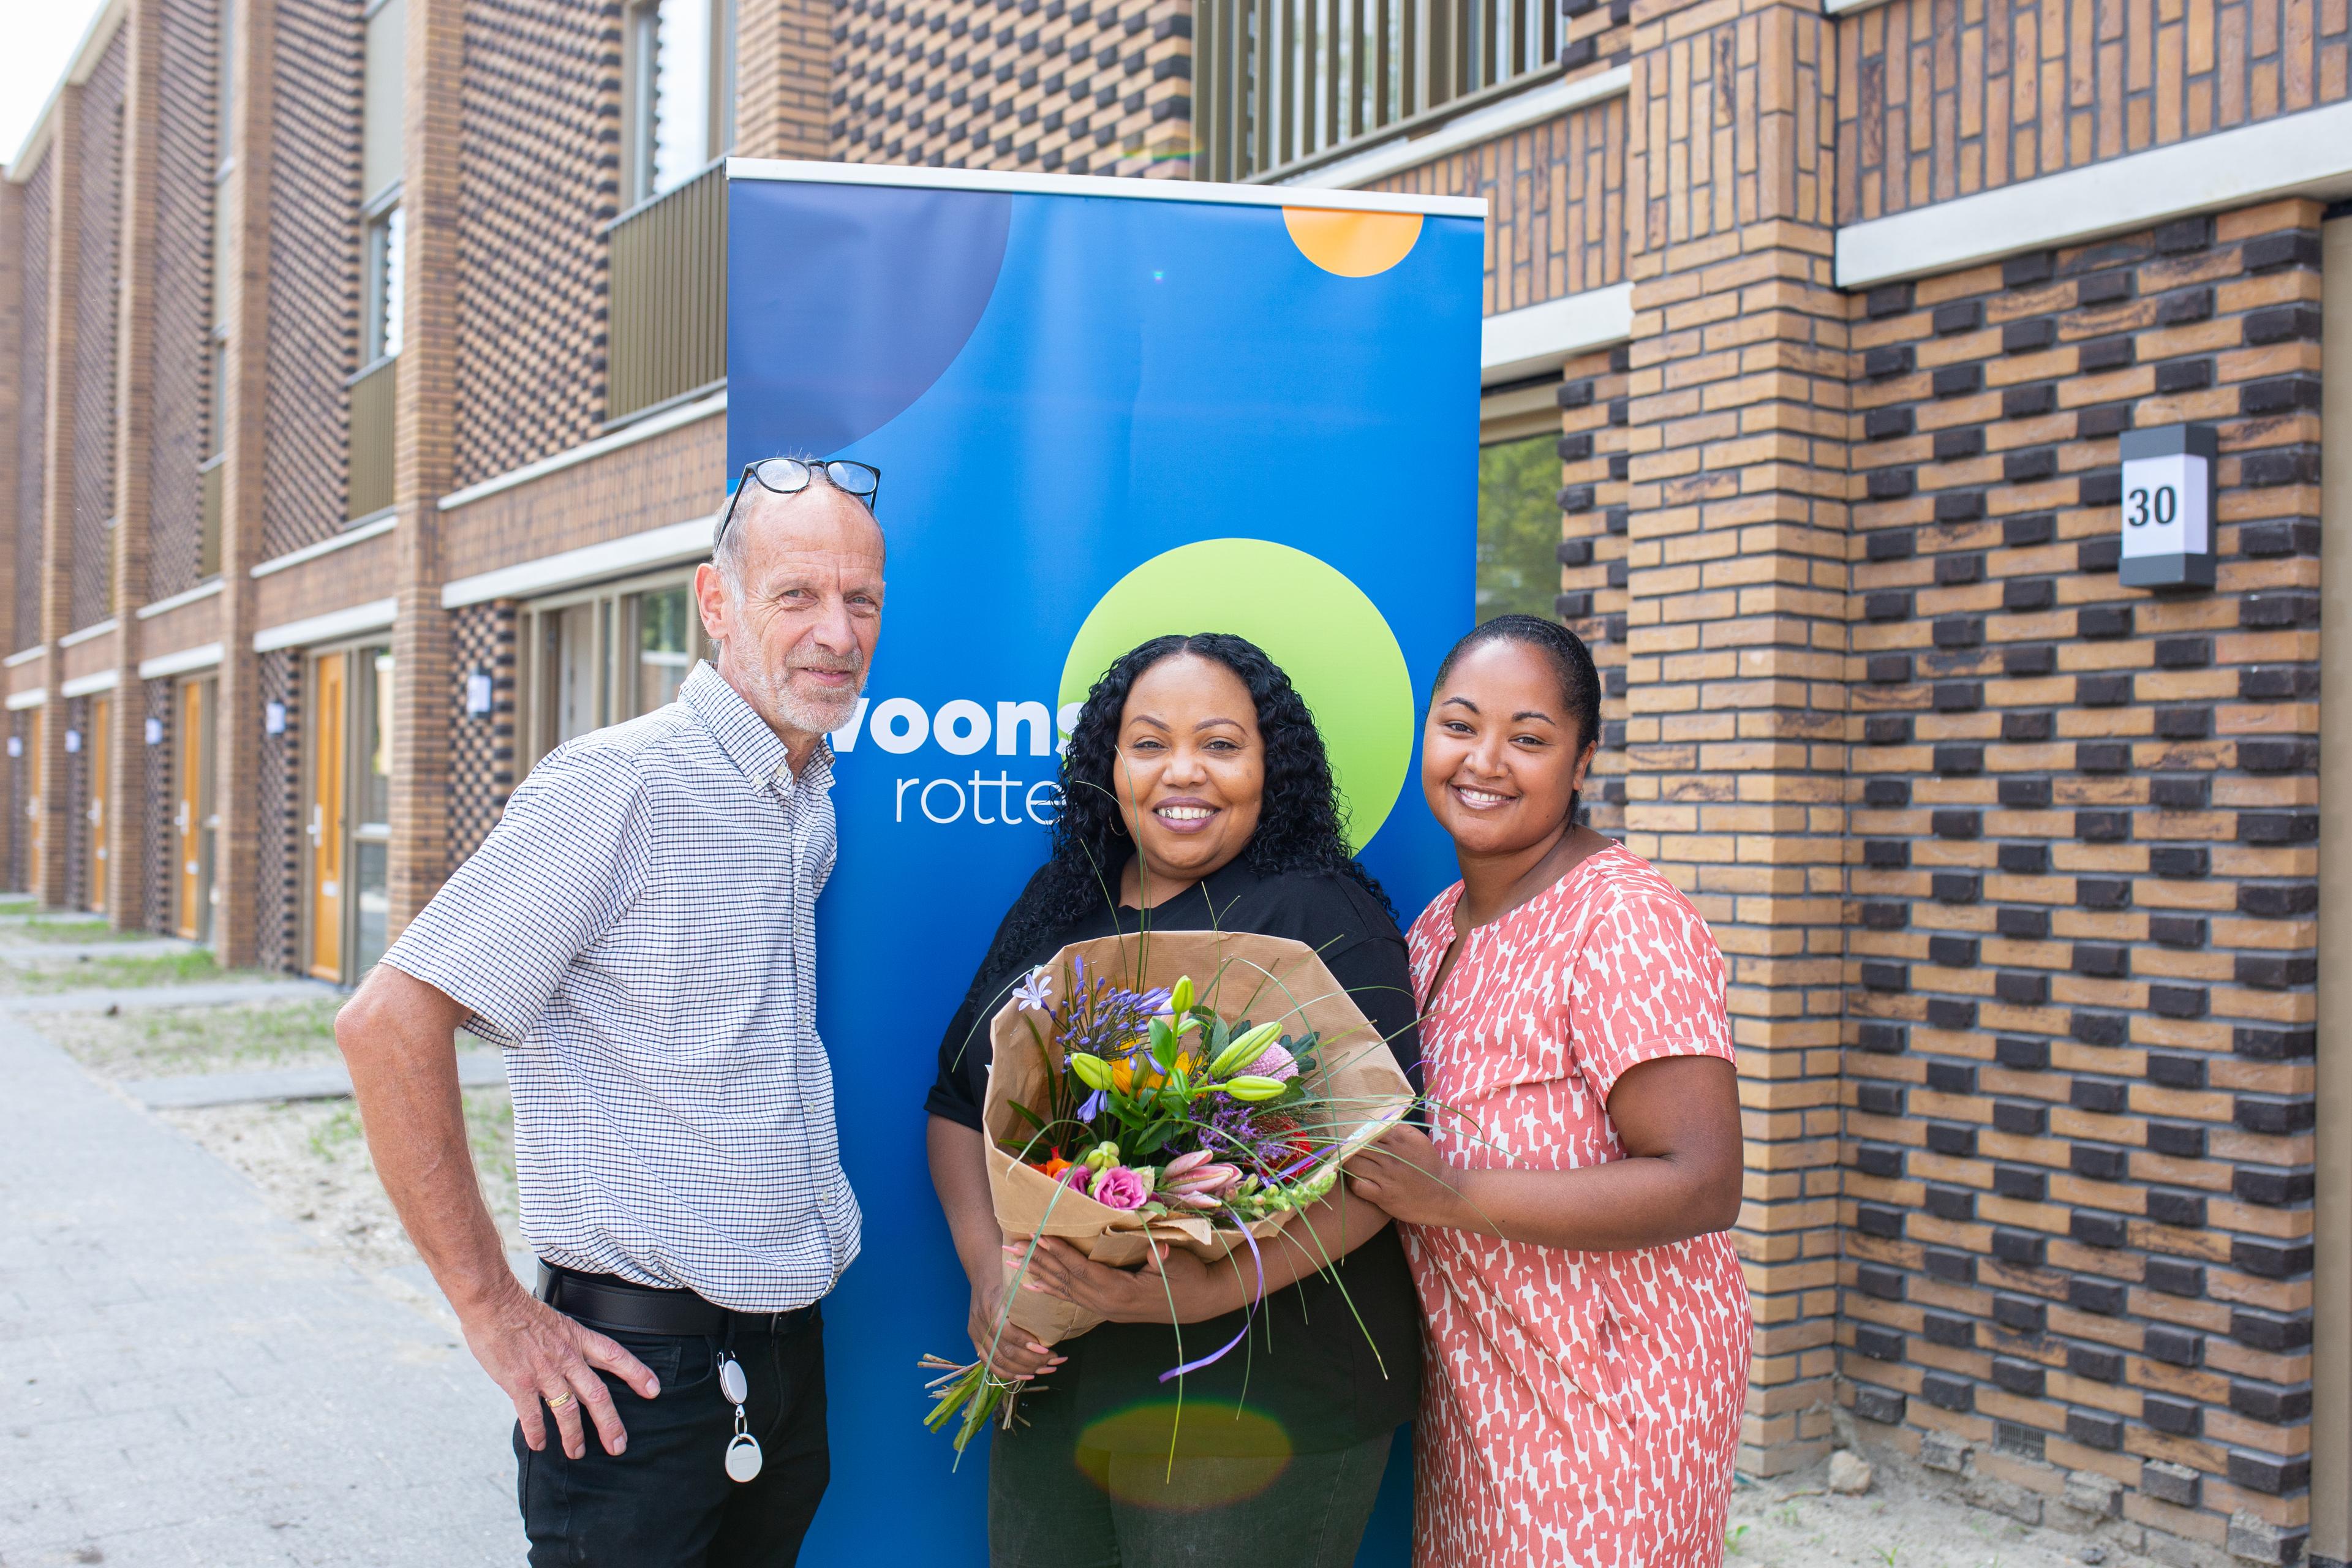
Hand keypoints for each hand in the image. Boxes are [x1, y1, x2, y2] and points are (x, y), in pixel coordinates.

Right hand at [457, 1278, 659, 1459]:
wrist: (493, 1303)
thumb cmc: (522, 1312)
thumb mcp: (559, 1323)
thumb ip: (569, 1346)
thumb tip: (576, 1367)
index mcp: (578, 1339)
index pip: (616, 1356)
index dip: (637, 1373)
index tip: (653, 1390)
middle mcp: (566, 1357)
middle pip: (597, 1394)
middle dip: (610, 1423)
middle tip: (619, 1446)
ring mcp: (544, 1372)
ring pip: (567, 1410)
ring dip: (574, 1436)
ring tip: (577, 1453)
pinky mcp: (519, 1383)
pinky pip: (532, 1415)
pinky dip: (537, 1433)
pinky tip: (540, 1444)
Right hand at [967, 1270, 1065, 1381]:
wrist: (982, 1270)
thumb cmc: (1007, 1274)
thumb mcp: (1018, 1281)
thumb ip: (1031, 1299)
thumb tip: (1057, 1317)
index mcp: (993, 1305)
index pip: (1006, 1332)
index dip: (1026, 1344)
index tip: (1046, 1350)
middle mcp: (981, 1322)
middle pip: (1004, 1351)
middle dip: (1031, 1361)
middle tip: (1054, 1361)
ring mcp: (976, 1332)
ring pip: (998, 1362)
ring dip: (1023, 1370)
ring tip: (1045, 1369)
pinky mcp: (974, 1340)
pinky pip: (988, 1364)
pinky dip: (1007, 1373)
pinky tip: (1025, 1375)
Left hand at [1015, 1237, 1215, 1323]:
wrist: (1200, 1301)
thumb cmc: (1189, 1278)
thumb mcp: (1180, 1265)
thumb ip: (1165, 1259)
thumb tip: (1160, 1249)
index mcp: (1121, 1293)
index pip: (1083, 1271)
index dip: (1060, 1254)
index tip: (1039, 1238)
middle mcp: (1107, 1305)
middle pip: (1066, 1281)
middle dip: (1039, 1262)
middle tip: (1011, 1246)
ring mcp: (1106, 1309)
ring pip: (1065, 1290)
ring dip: (1039, 1273)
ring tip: (1013, 1261)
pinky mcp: (1107, 1308)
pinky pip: (1073, 1298)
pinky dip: (1053, 1288)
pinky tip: (1034, 1283)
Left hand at [1345, 1124, 1476, 1230]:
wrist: (1446, 1193)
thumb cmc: (1429, 1165)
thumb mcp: (1417, 1140)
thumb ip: (1397, 1129)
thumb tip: (1375, 1121)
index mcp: (1399, 1138)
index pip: (1366, 1129)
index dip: (1355, 1134)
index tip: (1350, 1138)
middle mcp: (1392, 1155)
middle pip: (1356, 1145)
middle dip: (1348, 1148)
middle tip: (1345, 1153)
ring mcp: (1387, 1176)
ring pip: (1353, 1164)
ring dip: (1348, 1165)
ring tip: (1350, 1167)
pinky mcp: (1384, 1196)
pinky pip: (1358, 1185)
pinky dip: (1354, 1183)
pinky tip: (1359, 1182)